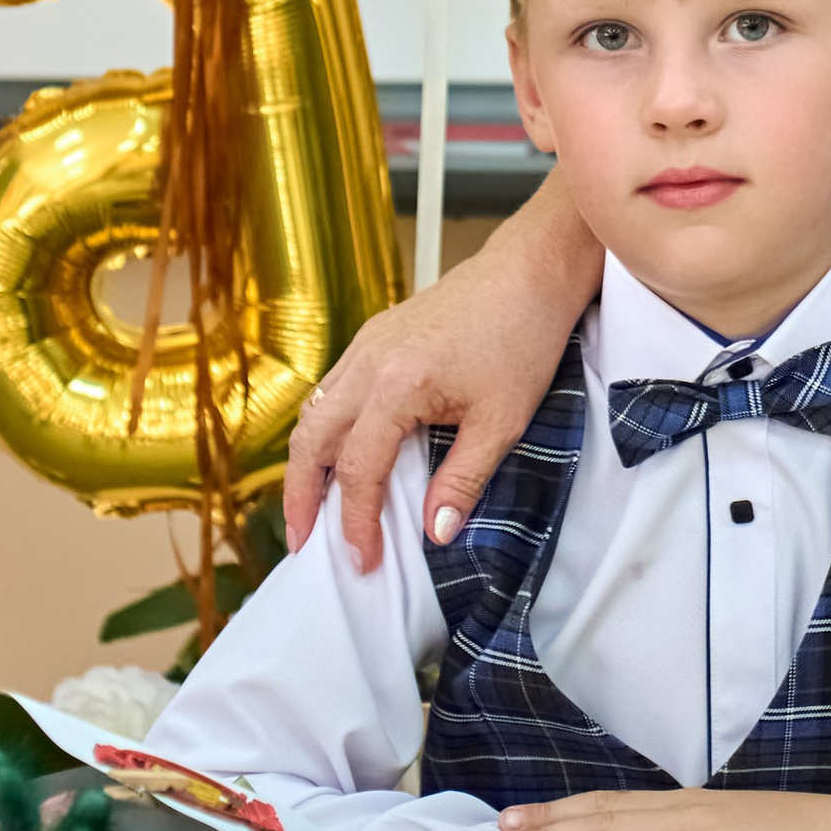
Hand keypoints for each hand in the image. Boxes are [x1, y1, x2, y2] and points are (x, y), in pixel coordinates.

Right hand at [283, 174, 600, 567]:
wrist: (530, 271)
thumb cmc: (522, 337)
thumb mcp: (501, 421)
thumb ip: (463, 480)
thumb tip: (435, 532)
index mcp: (396, 385)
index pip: (357, 469)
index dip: (356, 521)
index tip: (362, 560)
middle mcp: (368, 362)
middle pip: (310, 440)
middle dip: (300, 496)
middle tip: (303, 543)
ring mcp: (367, 344)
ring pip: (313, 412)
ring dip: (305, 463)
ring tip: (312, 507)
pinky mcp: (376, 336)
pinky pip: (332, 390)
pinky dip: (324, 429)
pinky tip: (338, 454)